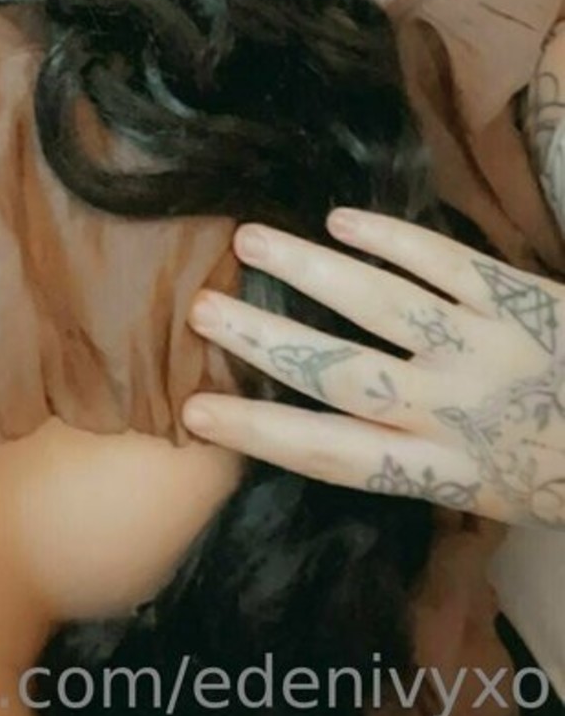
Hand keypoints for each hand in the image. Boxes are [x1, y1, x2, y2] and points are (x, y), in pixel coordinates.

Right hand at [182, 209, 564, 528]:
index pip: (334, 456)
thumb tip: (342, 433)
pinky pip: (444, 262)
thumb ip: (427, 463)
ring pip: (380, 303)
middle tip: (199, 307)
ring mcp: (485, 346)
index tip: (197, 410)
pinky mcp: (519, 296)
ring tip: (249, 240)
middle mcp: (454, 409)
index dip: (260, 432)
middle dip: (264, 340)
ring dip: (309, 270)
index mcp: (447, 472)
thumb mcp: (498, 495)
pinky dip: (390, 238)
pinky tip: (339, 220)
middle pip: (341, 374)